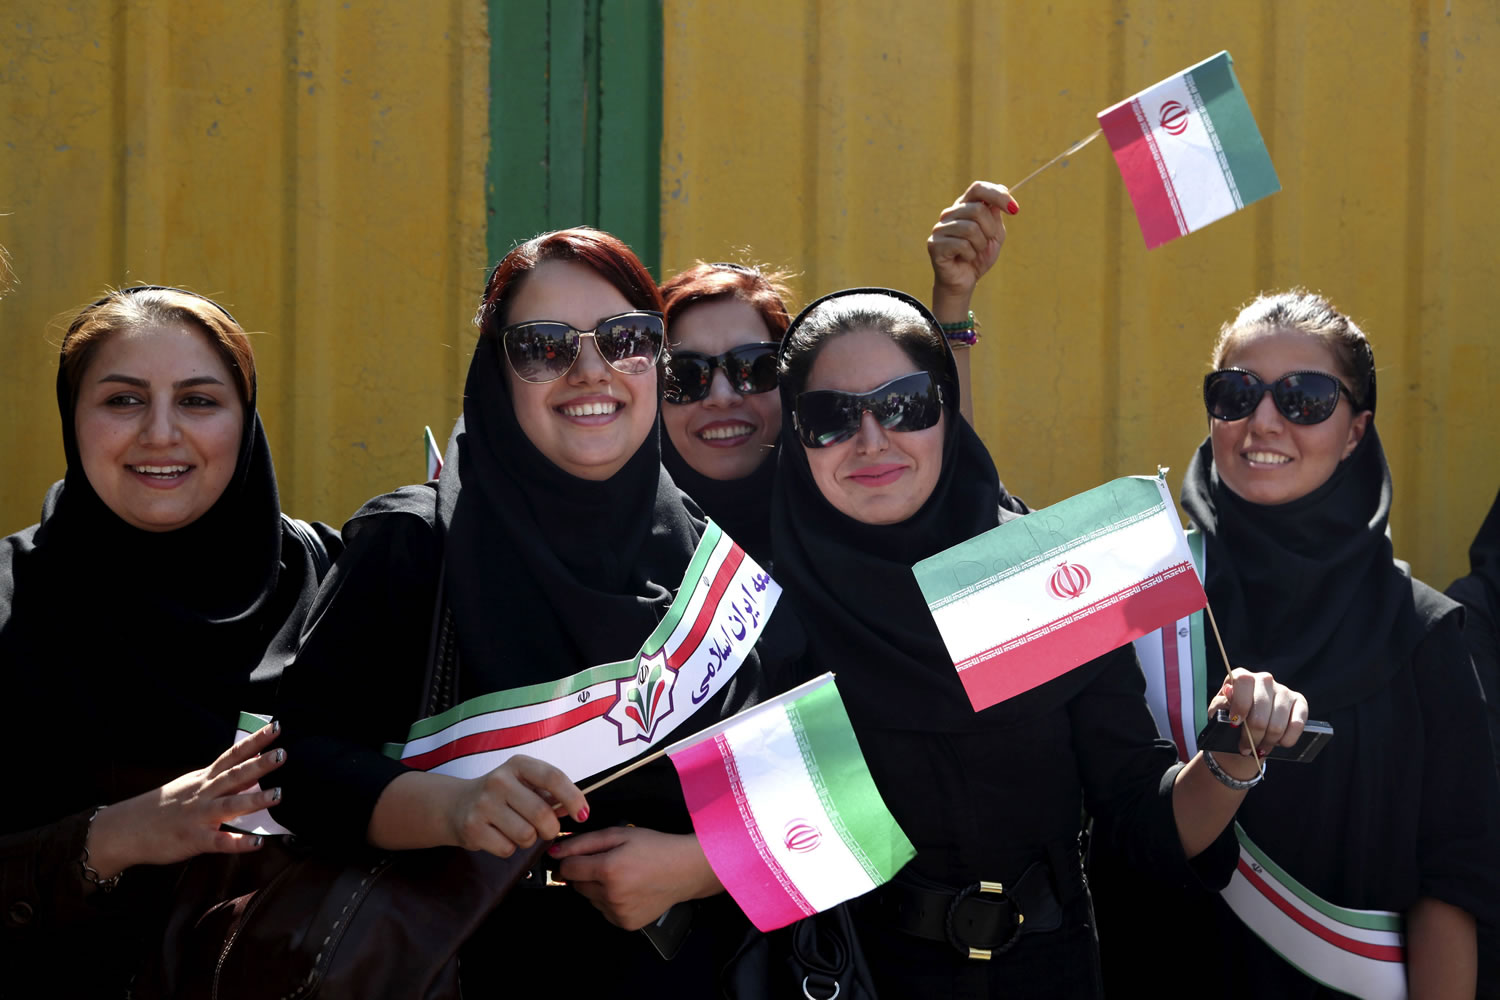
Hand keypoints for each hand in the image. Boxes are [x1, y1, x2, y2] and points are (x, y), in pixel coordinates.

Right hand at [85, 721, 287, 878]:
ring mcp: (198, 816)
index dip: (254, 741)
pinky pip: (219, 841)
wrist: (125, 829)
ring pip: (230, 805)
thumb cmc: (163, 807)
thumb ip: (218, 779)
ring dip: (255, 800)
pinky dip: (238, 842)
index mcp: (204, 779)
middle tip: (283, 753)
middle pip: (234, 775)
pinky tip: (257, 844)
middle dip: (259, 764)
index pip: (233, 755)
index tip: (276, 727)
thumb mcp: (191, 785)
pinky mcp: (193, 839)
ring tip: (279, 794)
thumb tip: (249, 770)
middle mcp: (204, 793)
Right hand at [443, 754, 587, 857]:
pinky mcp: (472, 828)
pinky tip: (500, 835)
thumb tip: (578, 810)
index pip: (553, 777)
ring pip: (526, 835)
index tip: (583, 815)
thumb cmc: (502, 795)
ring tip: (517, 829)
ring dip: (529, 839)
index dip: (573, 798)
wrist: (457, 805)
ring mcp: (483, 804)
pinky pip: (508, 849)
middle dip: (551, 828)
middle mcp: (499, 780)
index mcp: (518, 764)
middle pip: (542, 814)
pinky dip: (510, 848)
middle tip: (546, 829)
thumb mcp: (525, 784)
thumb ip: (551, 794)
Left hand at [550, 827, 723, 930]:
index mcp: (608, 869)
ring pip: (589, 899)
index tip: (575, 855)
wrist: (684, 870)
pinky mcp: (625, 923)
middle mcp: (611, 895)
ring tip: (622, 874)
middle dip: (585, 872)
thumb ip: (583, 842)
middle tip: (607, 861)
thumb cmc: (655, 848)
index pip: (567, 869)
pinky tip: (627, 888)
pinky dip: (609, 900)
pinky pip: (603, 911)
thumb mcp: (619, 834)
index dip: (568, 859)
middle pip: (576, 885)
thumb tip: (555, 851)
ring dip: (597, 887)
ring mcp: (618, 912)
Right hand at [927, 180, 1018, 311]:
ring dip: (980, 244)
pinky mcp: (934, 245)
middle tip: (987, 242)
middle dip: (990, 229)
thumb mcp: (995, 233)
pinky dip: (970, 255)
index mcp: (964, 206)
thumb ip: (996, 214)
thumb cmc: (979, 255)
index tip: (1014, 209)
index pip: (978, 188)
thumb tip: (1004, 190)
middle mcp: (949, 213)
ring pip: (970, 228)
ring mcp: (940, 228)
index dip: (997, 195)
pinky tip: (965, 259)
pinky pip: (961, 245)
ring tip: (975, 252)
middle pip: (977, 209)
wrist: (964, 280)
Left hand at [1207, 668, 1309, 767]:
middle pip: (1261, 711)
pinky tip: (1278, 743)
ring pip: (1277, 723)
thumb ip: (1221, 703)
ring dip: (1268, 741)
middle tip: (1246, 748)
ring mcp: (1283, 691)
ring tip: (1260, 748)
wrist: (1247, 727)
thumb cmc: (1231, 717)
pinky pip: (1297, 724)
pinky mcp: (1300, 702)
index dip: (1240, 704)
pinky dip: (1286, 739)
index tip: (1235, 723)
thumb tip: (1229, 692)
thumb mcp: (1219, 711)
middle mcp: (1264, 680)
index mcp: (1242, 677)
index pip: (1244, 682)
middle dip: (1252, 735)